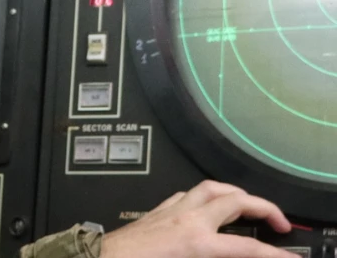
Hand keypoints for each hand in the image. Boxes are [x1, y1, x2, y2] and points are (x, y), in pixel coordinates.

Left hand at [100, 181, 298, 257]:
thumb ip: (214, 256)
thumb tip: (231, 252)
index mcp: (198, 242)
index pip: (248, 248)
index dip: (276, 254)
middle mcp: (188, 219)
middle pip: (236, 201)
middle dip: (265, 208)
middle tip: (281, 223)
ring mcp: (172, 210)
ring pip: (212, 188)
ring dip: (235, 193)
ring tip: (250, 204)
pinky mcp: (158, 210)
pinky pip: (187, 194)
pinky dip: (205, 196)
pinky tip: (208, 205)